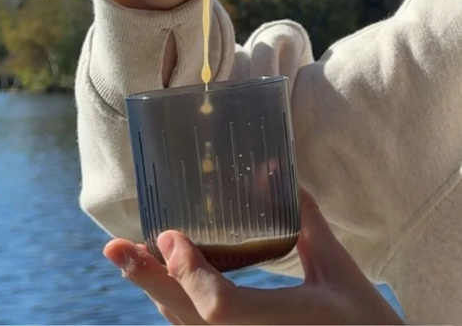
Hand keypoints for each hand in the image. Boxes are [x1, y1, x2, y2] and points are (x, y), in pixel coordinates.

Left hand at [104, 189, 403, 324]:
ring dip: (154, 287)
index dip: (190, 273)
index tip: (170, 235)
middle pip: (187, 317)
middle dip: (149, 279)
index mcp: (282, 325)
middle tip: (115, 248)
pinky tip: (159, 275)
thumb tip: (273, 169)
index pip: (221, 307)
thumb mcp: (337, 267)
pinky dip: (171, 300)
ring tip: (128, 254)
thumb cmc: (362, 320)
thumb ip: (305, 218)